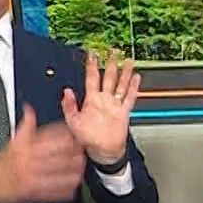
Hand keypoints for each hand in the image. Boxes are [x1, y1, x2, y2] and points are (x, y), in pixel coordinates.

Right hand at [0, 105, 83, 202]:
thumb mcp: (11, 142)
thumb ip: (25, 126)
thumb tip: (29, 109)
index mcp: (25, 147)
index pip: (53, 137)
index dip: (68, 135)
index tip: (75, 135)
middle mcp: (30, 161)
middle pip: (62, 154)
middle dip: (76, 152)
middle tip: (82, 151)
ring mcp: (34, 178)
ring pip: (63, 173)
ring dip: (75, 170)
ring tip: (80, 167)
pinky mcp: (34, 194)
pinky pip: (56, 191)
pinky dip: (67, 188)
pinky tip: (72, 184)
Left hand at [59, 51, 139, 165]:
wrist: (102, 151)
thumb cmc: (87, 139)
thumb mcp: (73, 121)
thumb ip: (69, 106)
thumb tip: (66, 91)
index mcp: (91, 100)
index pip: (92, 78)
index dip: (92, 65)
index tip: (92, 54)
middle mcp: (103, 100)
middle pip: (108, 77)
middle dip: (110, 63)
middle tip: (112, 51)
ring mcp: (114, 105)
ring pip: (120, 85)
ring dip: (124, 73)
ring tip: (127, 61)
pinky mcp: (123, 112)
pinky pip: (129, 97)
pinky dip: (134, 88)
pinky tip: (137, 78)